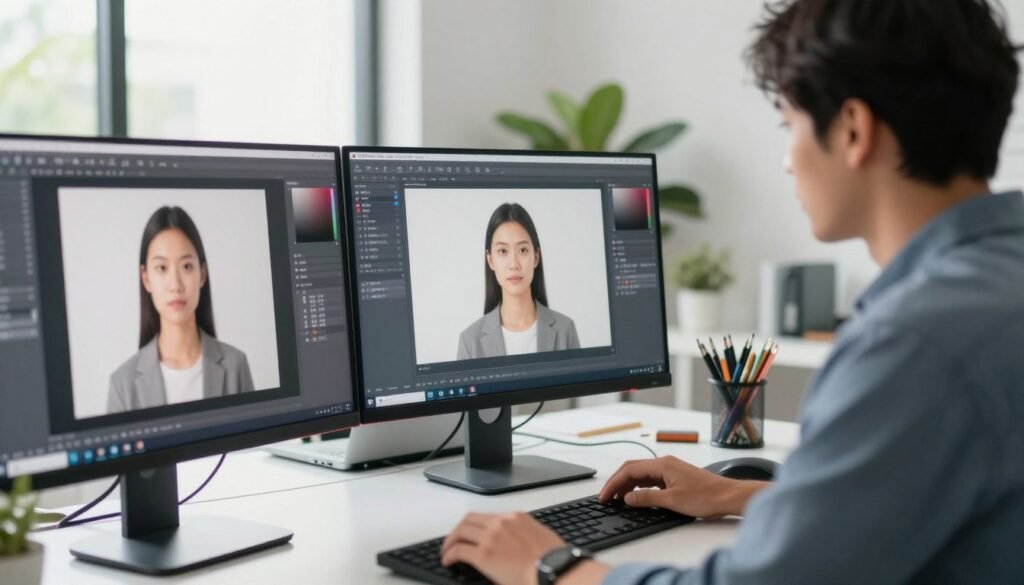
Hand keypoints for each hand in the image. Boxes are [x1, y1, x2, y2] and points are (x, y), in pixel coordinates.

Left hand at [441, 512, 564, 584]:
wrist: (554, 569)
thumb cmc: (554, 559)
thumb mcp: (542, 537)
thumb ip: (528, 534)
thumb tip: (523, 543)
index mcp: (516, 517)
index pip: (489, 517)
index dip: (477, 526)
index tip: (473, 533)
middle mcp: (501, 523)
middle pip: (470, 519)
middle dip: (460, 529)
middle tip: (455, 539)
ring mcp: (491, 537)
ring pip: (461, 532)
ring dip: (451, 541)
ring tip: (447, 550)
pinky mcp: (483, 555)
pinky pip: (459, 550)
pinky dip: (449, 555)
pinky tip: (448, 561)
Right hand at [599, 456, 766, 517]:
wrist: (728, 496)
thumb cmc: (706, 496)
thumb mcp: (672, 500)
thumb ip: (647, 498)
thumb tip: (627, 498)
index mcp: (662, 464)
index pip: (629, 470)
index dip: (613, 483)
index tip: (604, 496)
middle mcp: (664, 463)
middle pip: (632, 469)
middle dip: (616, 483)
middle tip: (606, 498)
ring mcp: (670, 469)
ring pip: (641, 474)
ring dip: (627, 485)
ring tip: (617, 499)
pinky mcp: (675, 477)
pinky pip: (650, 479)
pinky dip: (639, 487)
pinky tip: (636, 497)